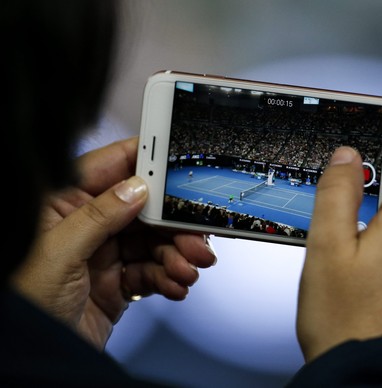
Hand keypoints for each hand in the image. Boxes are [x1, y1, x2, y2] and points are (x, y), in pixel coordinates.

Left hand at [10, 137, 216, 349]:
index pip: (111, 167)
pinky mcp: (118, 281)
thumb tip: (137, 187)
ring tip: (188, 269)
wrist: (36, 357)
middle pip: (145, 209)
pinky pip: (153, 271)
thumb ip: (99, 215)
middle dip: (175, 224)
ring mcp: (105, 254)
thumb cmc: (24, 305)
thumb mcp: (58, 253)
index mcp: (64, 204)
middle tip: (196, 237)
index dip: (147, 162)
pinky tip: (175, 284)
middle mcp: (87, 224)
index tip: (178, 167)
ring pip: (155, 242)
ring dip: (177, 255)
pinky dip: (169, 277)